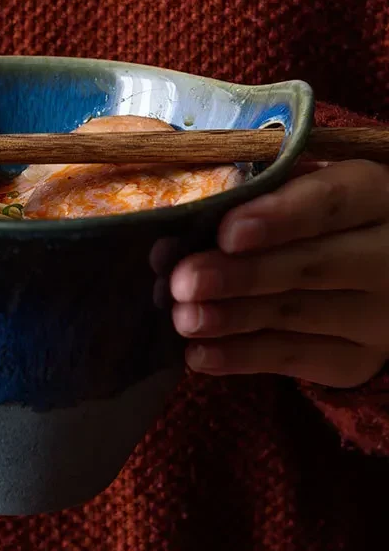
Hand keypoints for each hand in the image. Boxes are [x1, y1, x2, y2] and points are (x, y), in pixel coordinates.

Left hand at [168, 160, 388, 387]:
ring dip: (232, 319)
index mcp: (375, 197)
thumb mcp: (303, 191)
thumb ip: (260, 196)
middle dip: (241, 275)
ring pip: (298, 315)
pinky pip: (293, 359)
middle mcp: (388, 258)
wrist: (369, 276)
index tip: (227, 232)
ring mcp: (378, 316)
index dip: (279, 218)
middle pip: (312, 266)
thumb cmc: (313, 218)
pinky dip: (240, 357)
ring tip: (183, 318)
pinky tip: (198, 354)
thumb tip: (191, 212)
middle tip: (183, 281)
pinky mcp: (355, 359)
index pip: (331, 203)